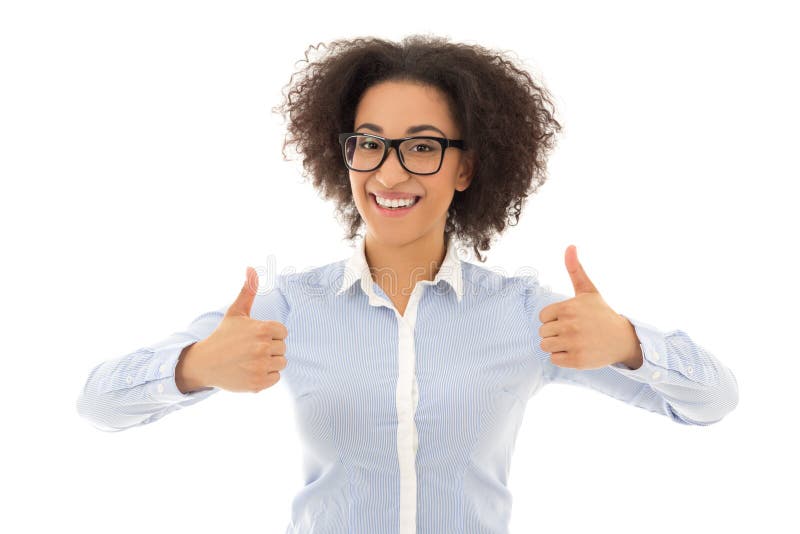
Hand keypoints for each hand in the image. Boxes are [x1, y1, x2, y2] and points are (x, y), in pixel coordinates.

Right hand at [180, 266, 288, 392]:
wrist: (205, 363)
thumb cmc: (224, 336)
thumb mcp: (236, 312)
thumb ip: (248, 290)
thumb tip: (251, 267)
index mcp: (261, 329)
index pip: (283, 332)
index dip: (270, 334)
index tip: (254, 337)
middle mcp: (262, 348)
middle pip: (282, 348)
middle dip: (269, 348)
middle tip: (250, 349)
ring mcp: (260, 367)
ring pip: (281, 363)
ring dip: (269, 362)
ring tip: (250, 360)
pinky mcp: (258, 384)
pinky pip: (276, 378)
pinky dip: (266, 377)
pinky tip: (250, 371)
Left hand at [538, 245, 641, 369]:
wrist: (622, 339)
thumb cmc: (601, 313)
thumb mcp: (588, 291)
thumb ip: (575, 270)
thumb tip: (570, 246)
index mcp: (568, 308)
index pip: (543, 317)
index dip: (554, 319)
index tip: (569, 319)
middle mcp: (570, 326)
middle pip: (543, 333)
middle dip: (555, 333)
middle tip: (574, 332)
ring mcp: (573, 344)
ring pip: (546, 346)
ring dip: (557, 346)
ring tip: (574, 341)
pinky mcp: (577, 360)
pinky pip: (554, 359)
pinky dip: (562, 358)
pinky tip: (577, 351)